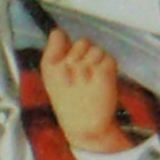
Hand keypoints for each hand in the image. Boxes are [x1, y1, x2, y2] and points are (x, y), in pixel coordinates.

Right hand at [41, 29, 127, 156]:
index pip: (58, 36)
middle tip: (81, 76)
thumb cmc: (68, 103)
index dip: (63, 41)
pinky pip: (108, 57)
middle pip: (81, 41)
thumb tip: (57, 33)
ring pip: (96, 50)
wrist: (84, 127)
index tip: (66, 55)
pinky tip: (100, 82)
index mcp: (50, 66)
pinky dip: (107, 67)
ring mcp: (87, 67)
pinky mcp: (105, 71)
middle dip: (84, 54)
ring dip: (96, 62)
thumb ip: (55, 53)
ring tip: (91, 80)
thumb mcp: (52, 79)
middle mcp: (67, 64)